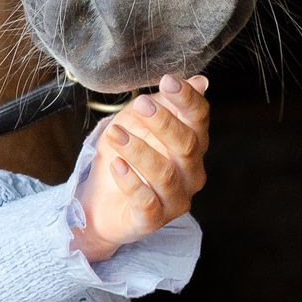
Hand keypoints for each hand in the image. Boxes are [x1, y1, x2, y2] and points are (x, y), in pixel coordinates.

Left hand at [72, 74, 209, 261]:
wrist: (100, 203)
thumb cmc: (126, 157)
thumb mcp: (138, 123)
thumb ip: (165, 104)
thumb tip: (201, 81)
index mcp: (192, 145)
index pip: (199, 119)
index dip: (186, 99)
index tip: (168, 81)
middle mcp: (191, 173)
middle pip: (187, 145)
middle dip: (164, 122)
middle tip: (139, 104)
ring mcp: (175, 199)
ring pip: (165, 174)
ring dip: (140, 151)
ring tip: (115, 134)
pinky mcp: (152, 221)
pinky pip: (147, 203)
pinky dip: (132, 183)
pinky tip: (117, 166)